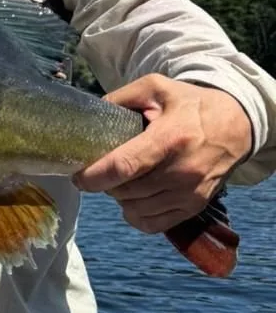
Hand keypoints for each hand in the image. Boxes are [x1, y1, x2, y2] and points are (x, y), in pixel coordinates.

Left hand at [73, 74, 252, 233]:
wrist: (235, 124)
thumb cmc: (191, 105)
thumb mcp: (155, 88)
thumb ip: (120, 98)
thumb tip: (90, 116)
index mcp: (169, 138)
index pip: (124, 167)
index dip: (95, 176)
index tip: (77, 176)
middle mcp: (182, 171)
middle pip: (127, 191)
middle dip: (105, 183)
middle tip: (101, 169)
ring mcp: (190, 193)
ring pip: (137, 210)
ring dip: (120, 198)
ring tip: (120, 180)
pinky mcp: (195, 207)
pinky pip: (154, 224)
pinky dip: (136, 215)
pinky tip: (132, 199)